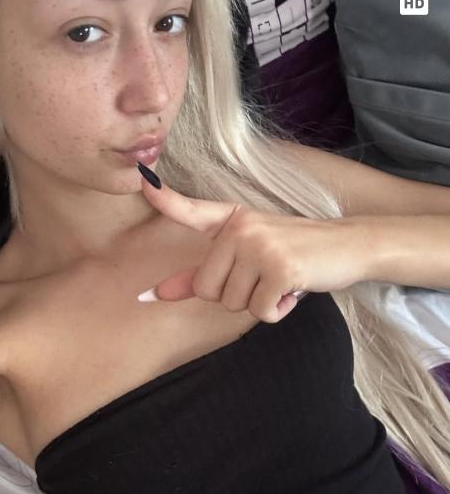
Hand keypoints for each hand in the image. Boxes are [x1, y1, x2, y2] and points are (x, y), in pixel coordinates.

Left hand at [137, 176, 368, 323]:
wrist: (349, 245)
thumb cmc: (295, 252)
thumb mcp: (249, 255)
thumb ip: (203, 274)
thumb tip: (157, 293)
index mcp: (232, 220)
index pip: (192, 211)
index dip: (166, 199)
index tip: (144, 182)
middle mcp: (241, 228)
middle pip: (207, 288)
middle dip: (235, 296)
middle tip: (264, 277)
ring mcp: (261, 246)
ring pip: (233, 303)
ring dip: (259, 304)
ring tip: (281, 281)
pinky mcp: (281, 269)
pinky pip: (260, 311)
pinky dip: (277, 311)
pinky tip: (293, 291)